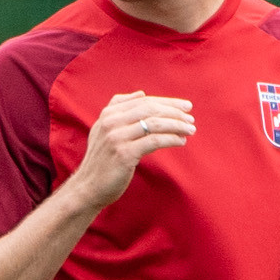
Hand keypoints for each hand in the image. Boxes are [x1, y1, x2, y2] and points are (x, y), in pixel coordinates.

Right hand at [66, 91, 195, 211]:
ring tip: (191, 130)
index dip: (168, 102)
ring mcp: (116, 138)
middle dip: (175, 112)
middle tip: (191, 118)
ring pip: (154, 124)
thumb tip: (142, 94)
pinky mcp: (124, 154)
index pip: (144, 101)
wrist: (89, 186)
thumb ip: (119, 109)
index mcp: (108, 114)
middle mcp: (111, 123)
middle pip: (150, 110)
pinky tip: (181, 141)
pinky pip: (154, 141)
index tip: (186, 106)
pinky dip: (171, 139)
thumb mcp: (104, 129)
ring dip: (177, 125)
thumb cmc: (102, 159)